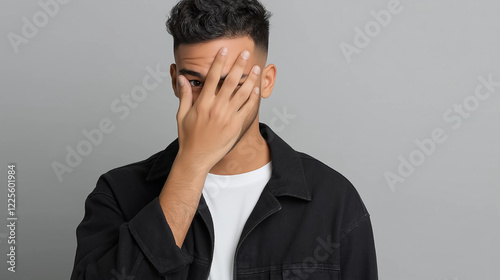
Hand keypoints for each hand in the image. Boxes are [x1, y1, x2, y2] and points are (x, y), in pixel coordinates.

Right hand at [175, 47, 260, 169]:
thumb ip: (185, 95)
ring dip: (250, 79)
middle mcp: (216, 108)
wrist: (196, 158)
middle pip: (230, 81)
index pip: (212, 77)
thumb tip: (183, 78)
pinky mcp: (236, 126)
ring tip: (255, 68)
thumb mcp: (182, 115)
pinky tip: (255, 89)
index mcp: (203, 103)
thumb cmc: (188, 137)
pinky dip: (253, 97)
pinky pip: (248, 108)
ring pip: (243, 93)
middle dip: (239, 65)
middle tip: (245, 53)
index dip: (219, 61)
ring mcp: (228, 117)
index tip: (224, 50)